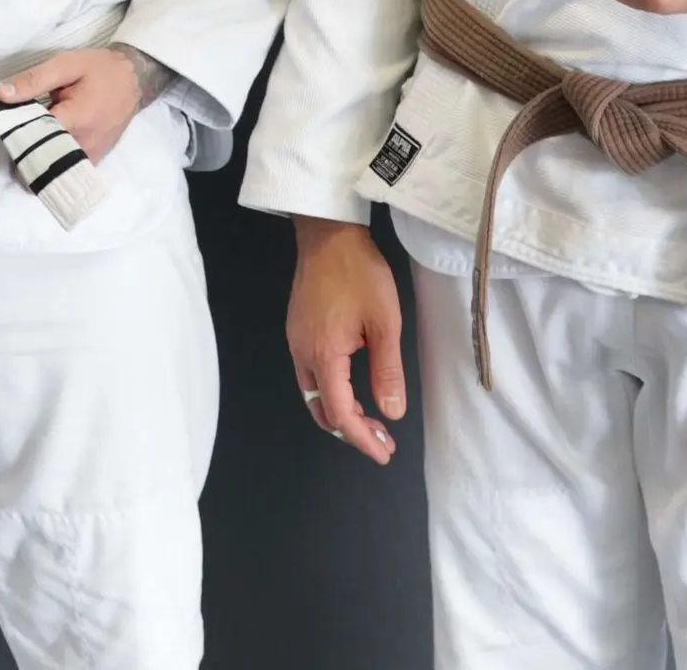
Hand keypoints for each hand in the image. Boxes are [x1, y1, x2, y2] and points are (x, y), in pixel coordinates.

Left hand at [0, 45, 166, 162]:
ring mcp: (90, 156)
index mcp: (76, 118)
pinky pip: (65, 171)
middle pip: (41, 158)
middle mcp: (84, 144)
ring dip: (33, 160)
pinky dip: (50, 164)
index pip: (34, 138)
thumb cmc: (99, 69)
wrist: (133, 80)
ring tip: (24, 142)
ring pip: (52, 169)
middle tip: (11, 135)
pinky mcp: (93, 160)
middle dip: (20, 151)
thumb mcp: (66, 64)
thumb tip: (1, 95)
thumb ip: (33, 80)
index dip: (13, 135)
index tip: (1, 127)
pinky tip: (41, 149)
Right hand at [287, 216, 405, 463]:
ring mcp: (295, 339)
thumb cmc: (359, 273)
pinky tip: (351, 385)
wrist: (327, 233)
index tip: (384, 453)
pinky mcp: (297, 327)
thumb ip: (387, 371)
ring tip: (370, 417)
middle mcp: (302, 352)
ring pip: (312, 392)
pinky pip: (309, 372)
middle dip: (350, 430)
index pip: (340, 414)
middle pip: (320, 408)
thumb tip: (391, 412)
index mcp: (323, 355)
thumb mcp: (384, 322)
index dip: (362, 439)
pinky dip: (330, 390)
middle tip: (381, 439)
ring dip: (339, 411)